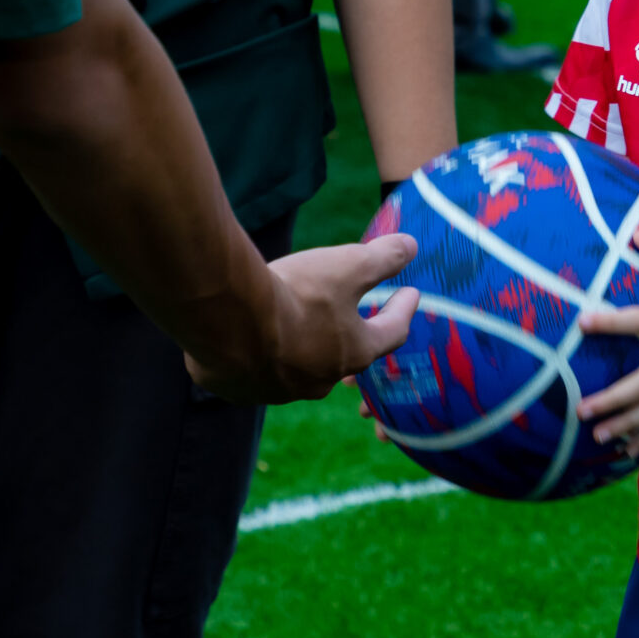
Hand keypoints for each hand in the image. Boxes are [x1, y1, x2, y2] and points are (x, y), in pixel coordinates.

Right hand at [186, 233, 419, 404]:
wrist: (227, 321)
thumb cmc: (298, 294)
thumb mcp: (350, 265)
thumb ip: (384, 258)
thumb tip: (411, 247)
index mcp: (356, 352)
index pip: (393, 332)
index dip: (403, 309)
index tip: (410, 294)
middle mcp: (323, 380)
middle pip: (349, 356)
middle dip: (355, 334)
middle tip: (359, 316)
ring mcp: (282, 390)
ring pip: (305, 369)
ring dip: (310, 348)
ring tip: (306, 329)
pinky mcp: (245, 390)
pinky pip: (264, 373)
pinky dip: (269, 357)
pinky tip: (259, 343)